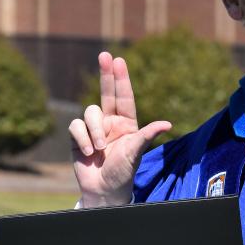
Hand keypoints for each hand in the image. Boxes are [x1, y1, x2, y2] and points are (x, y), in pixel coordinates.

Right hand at [68, 52, 170, 206]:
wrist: (103, 190)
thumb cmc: (123, 172)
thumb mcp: (136, 152)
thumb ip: (147, 135)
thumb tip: (167, 124)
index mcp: (126, 123)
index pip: (124, 96)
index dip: (121, 79)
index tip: (119, 60)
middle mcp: (110, 122)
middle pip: (106, 93)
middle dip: (106, 74)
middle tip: (105, 55)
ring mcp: (93, 128)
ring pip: (90, 113)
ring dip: (95, 131)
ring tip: (100, 149)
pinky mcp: (78, 137)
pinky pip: (76, 126)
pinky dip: (82, 138)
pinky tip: (89, 153)